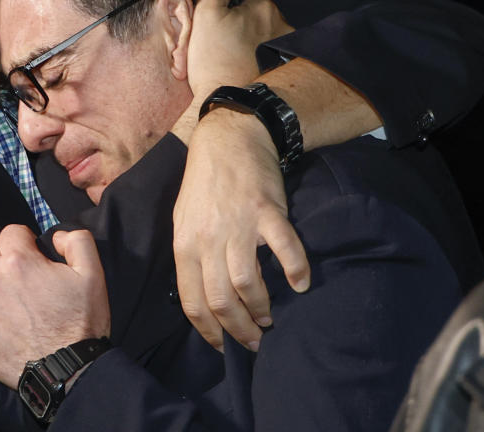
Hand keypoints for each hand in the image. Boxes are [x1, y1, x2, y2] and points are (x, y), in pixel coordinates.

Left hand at [0, 226, 110, 386]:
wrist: (67, 369)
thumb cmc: (81, 323)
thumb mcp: (93, 274)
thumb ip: (77, 241)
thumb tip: (56, 235)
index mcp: (21, 261)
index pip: (11, 232)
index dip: (25, 240)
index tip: (33, 254)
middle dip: (3, 255)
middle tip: (20, 273)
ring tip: (1, 288)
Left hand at [173, 108, 309, 351]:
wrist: (228, 138)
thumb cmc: (205, 182)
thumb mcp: (183, 219)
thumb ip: (191, 255)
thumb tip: (201, 296)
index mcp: (185, 244)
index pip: (192, 300)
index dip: (209, 330)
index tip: (222, 345)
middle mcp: (208, 238)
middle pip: (220, 299)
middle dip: (239, 329)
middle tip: (255, 340)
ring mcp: (239, 225)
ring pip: (246, 283)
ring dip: (261, 308)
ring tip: (270, 317)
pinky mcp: (267, 211)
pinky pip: (284, 249)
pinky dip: (295, 270)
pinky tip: (300, 283)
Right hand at [186, 0, 292, 109]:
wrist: (234, 107)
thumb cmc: (216, 62)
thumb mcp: (205, 17)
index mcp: (261, 7)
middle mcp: (280, 24)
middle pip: (264, 8)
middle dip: (250, 12)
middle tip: (228, 26)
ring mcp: (286, 49)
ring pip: (271, 31)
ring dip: (258, 35)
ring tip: (236, 50)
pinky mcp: (287, 70)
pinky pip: (274, 53)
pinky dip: (263, 55)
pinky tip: (248, 65)